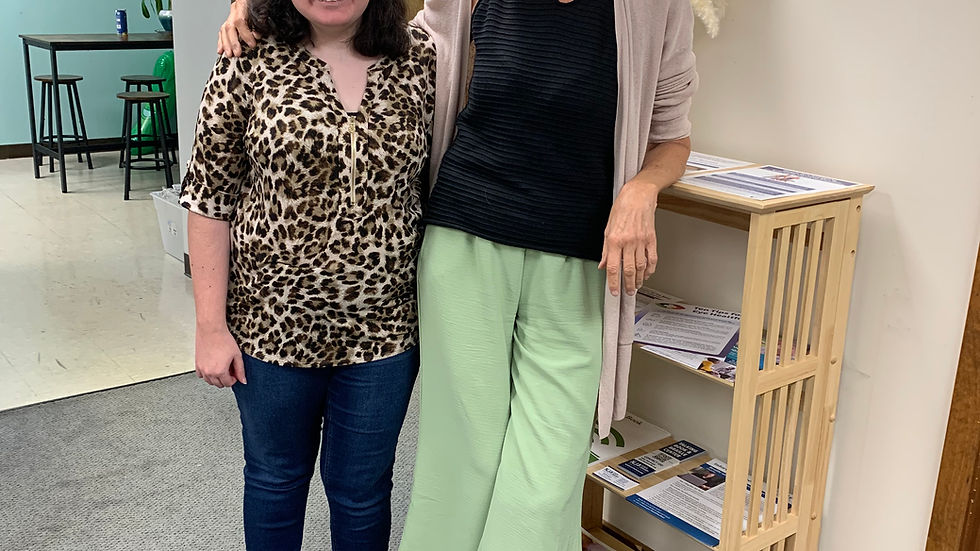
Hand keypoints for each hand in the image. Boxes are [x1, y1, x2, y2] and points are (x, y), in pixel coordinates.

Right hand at [195, 325, 246, 387]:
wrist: (211, 330)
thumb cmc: (223, 340)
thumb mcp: (237, 355)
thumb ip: (240, 370)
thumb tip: (243, 380)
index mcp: (220, 371)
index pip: (228, 383)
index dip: (234, 379)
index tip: (235, 373)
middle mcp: (209, 372)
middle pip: (218, 384)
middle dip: (226, 379)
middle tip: (229, 369)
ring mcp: (202, 369)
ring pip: (209, 381)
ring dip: (216, 378)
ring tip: (221, 368)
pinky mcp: (197, 364)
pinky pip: (201, 375)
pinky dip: (206, 374)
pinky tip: (212, 367)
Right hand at [217, 0, 259, 56]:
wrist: (252, 2)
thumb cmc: (258, 8)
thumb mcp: (261, 14)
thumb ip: (259, 25)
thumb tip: (256, 35)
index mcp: (242, 7)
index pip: (240, 22)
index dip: (245, 34)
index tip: (252, 44)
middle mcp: (234, 11)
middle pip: (229, 28)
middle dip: (233, 42)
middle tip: (237, 53)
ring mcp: (230, 17)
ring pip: (224, 30)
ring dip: (226, 44)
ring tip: (229, 54)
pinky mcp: (228, 22)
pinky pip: (222, 32)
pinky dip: (221, 42)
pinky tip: (221, 50)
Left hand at [598, 180, 659, 296]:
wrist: (638, 195)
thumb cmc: (621, 208)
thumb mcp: (607, 228)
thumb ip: (605, 250)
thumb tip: (603, 265)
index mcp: (614, 240)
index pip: (613, 267)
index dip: (613, 282)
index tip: (614, 291)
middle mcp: (628, 242)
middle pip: (629, 270)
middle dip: (628, 284)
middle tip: (628, 292)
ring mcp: (641, 241)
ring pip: (641, 267)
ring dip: (639, 279)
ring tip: (636, 286)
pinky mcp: (652, 238)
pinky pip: (652, 258)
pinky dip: (650, 269)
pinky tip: (648, 275)